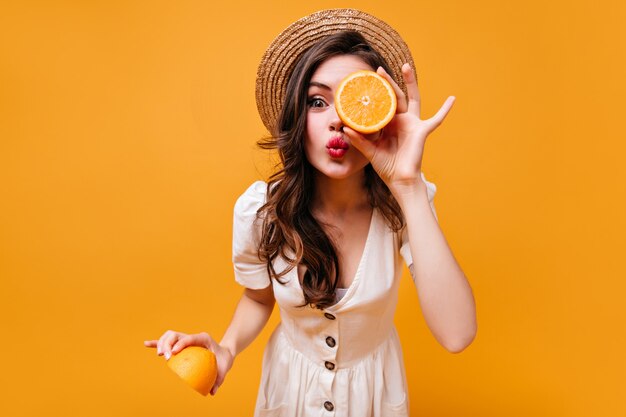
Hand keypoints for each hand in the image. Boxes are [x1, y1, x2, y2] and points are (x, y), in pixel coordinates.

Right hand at [144, 330, 233, 394]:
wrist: (224, 352)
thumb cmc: (223, 360)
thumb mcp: (224, 367)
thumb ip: (219, 378)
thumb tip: (212, 392)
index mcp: (203, 338)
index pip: (190, 338)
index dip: (181, 343)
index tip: (174, 353)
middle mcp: (192, 337)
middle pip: (175, 334)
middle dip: (168, 343)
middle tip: (166, 357)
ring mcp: (185, 339)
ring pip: (169, 336)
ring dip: (161, 343)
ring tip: (159, 355)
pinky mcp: (180, 344)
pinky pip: (167, 342)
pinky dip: (156, 342)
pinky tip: (146, 344)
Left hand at [345, 63, 454, 193]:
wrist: (400, 180)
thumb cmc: (387, 167)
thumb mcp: (370, 152)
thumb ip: (359, 140)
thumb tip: (345, 128)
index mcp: (388, 124)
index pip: (382, 104)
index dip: (375, 94)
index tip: (365, 82)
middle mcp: (401, 121)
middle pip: (396, 96)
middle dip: (389, 83)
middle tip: (379, 70)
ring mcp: (412, 124)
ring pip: (412, 98)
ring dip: (410, 82)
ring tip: (406, 67)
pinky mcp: (422, 131)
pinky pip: (436, 119)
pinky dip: (445, 110)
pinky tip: (452, 99)